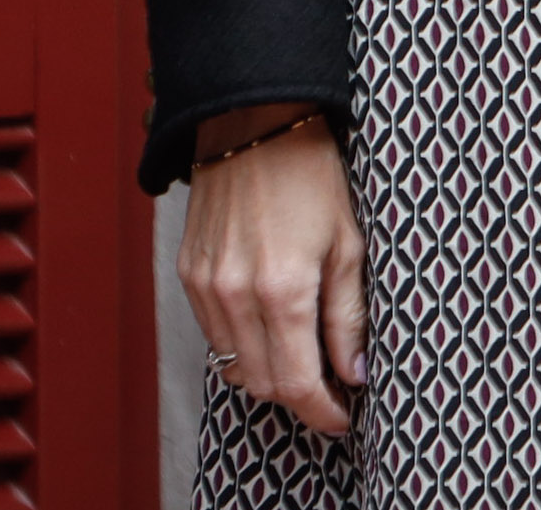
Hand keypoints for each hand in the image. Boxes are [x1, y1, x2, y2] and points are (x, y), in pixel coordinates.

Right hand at [178, 105, 364, 433]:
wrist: (254, 123)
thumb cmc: (311, 175)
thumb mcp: (348, 244)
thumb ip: (347, 316)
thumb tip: (353, 372)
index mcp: (283, 289)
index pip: (296, 383)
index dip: (321, 411)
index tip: (342, 417)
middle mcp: (235, 295)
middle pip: (263, 384)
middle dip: (299, 395)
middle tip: (331, 386)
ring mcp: (205, 287)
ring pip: (235, 365)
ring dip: (270, 372)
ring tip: (304, 355)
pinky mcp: (188, 275)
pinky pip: (214, 335)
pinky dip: (242, 344)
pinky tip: (270, 326)